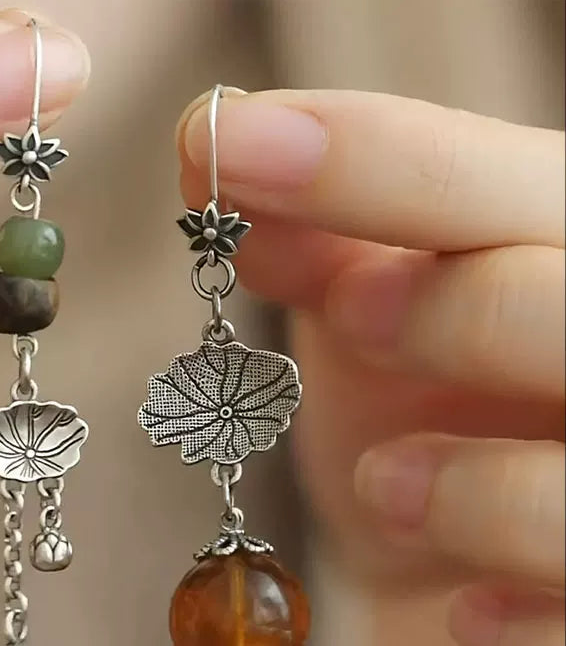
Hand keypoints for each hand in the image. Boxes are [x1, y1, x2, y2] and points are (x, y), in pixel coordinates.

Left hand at [178, 89, 563, 645]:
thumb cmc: (420, 427)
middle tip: (352, 315)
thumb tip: (209, 158)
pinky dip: (521, 614)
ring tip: (392, 490)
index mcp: (556, 251)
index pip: (495, 181)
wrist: (460, 569)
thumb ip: (320, 251)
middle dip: (456, 307)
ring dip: (475, 487)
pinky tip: (465, 614)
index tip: (226, 142)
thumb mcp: (370, 328)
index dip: (369, 156)